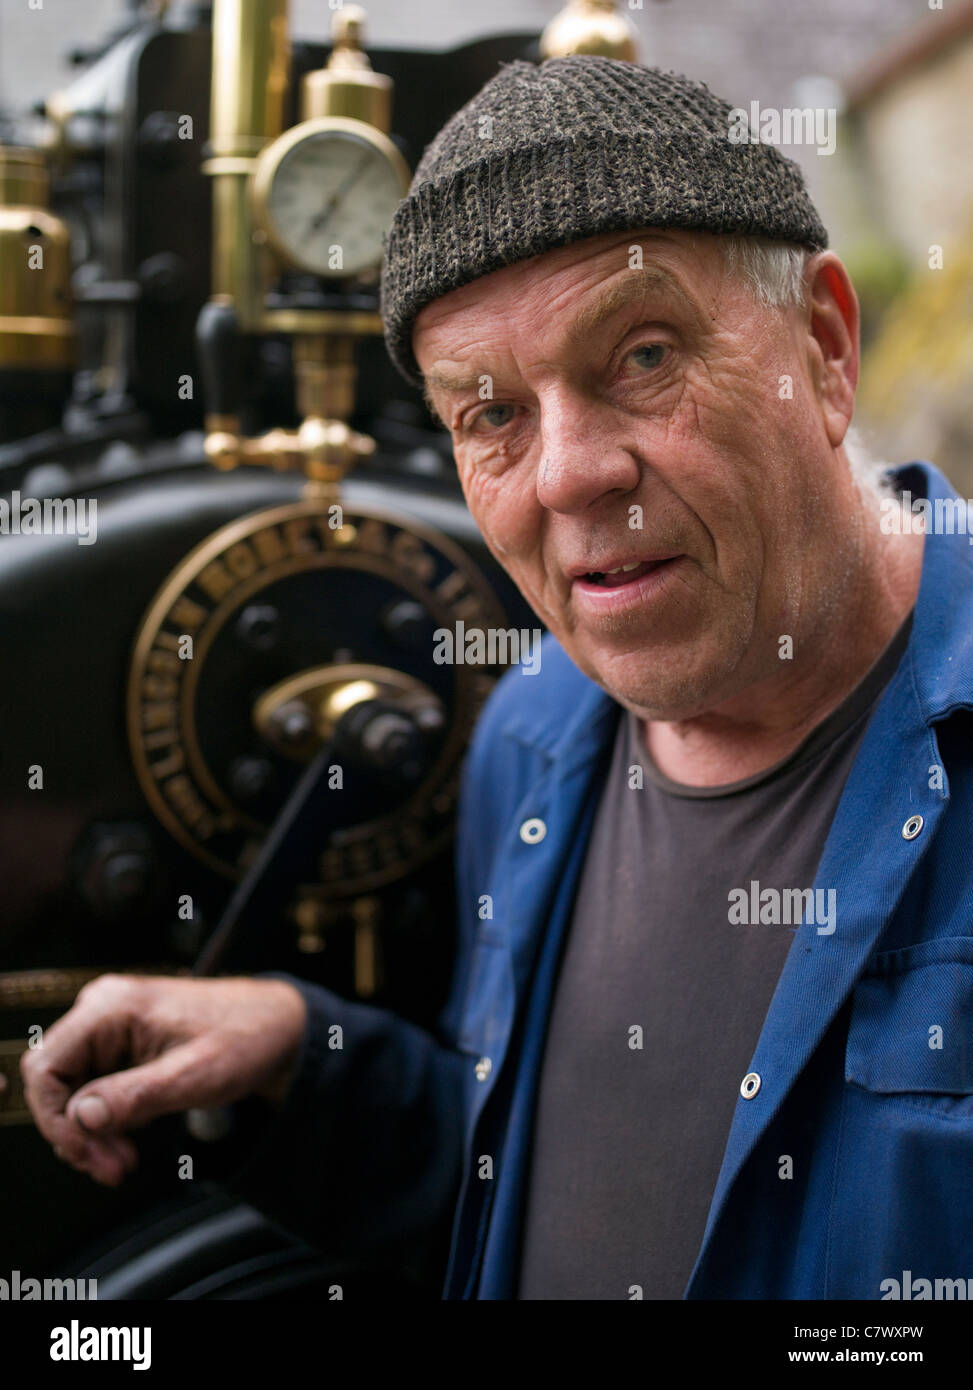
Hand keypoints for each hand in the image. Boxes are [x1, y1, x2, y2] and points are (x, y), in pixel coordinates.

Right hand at [20, 974, 306, 1185]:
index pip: (46, 1067)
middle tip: (111, 1168)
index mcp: (111, 1007)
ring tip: (122, 1162)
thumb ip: (134, 1096)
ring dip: (90, 1133)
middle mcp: (102, 1010)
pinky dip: (104, 1122)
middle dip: (76, 1133)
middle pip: (55, 1082)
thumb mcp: (192, 1076)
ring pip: (71, 1090)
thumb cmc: (245, 1038)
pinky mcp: (122, 1044)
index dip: (56, 1119)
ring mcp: (111, 1026)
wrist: (279, 1028)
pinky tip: (128, 1142)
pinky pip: (93, 1089)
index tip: (88, 1154)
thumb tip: (79, 1116)